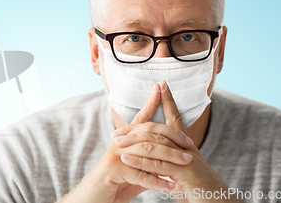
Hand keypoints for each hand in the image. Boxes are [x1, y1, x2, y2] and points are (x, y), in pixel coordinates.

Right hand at [58, 83, 192, 202]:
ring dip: (169, 158)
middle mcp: (119, 144)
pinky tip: (169, 187)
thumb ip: (148, 164)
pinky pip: (139, 173)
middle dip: (171, 135)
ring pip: (147, 151)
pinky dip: (157, 181)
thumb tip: (166, 164)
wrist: (90, 200)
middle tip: (190, 143)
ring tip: (186, 164)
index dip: (150, 103)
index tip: (160, 88)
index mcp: (124, 141)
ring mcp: (115, 155)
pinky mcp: (113, 170)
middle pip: (148, 132)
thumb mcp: (133, 172)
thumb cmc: (112, 186)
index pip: (140, 119)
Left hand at [115, 81, 240, 202]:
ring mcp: (186, 159)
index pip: (175, 118)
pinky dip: (140, 161)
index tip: (161, 85)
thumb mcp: (183, 171)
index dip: (168, 101)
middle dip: (137, 127)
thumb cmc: (199, 188)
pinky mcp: (184, 173)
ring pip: (156, 145)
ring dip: (133, 142)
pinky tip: (126, 158)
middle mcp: (187, 148)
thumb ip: (170, 161)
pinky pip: (158, 165)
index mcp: (186, 146)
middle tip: (116, 130)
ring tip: (115, 143)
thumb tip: (157, 157)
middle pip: (159, 129)